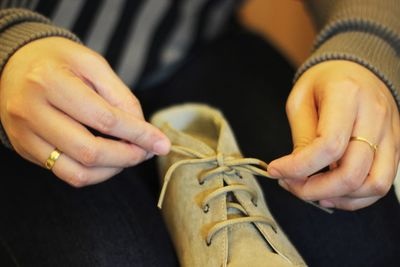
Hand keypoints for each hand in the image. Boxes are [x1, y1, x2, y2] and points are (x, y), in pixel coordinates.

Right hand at [0, 37, 169, 186]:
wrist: (16, 64)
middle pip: (90, 151)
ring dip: (113, 170)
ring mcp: (24, 134)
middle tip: (147, 151)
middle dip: (128, 156)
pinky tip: (109, 160)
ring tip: (130, 155)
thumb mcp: (94, 65)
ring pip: (77, 172)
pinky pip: (66, 174)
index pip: (104, 119)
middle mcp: (31, 111)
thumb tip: (142, 129)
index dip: (139, 134)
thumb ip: (121, 96)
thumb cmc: (60, 61)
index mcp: (50, 82)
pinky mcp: (26, 149)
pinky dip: (95, 173)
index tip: (161, 143)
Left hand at [267, 60, 399, 209]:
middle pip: (352, 172)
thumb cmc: (324, 81)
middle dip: (315, 189)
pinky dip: (355, 197)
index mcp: (347, 95)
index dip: (298, 167)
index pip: (329, 145)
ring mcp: (390, 133)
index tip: (275, 170)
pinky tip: (332, 192)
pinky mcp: (395, 146)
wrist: (356, 68)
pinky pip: (381, 183)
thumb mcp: (300, 99)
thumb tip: (297, 172)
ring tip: (311, 190)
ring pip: (373, 184)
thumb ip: (302, 135)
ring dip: (338, 197)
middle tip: (291, 185)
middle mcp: (375, 115)